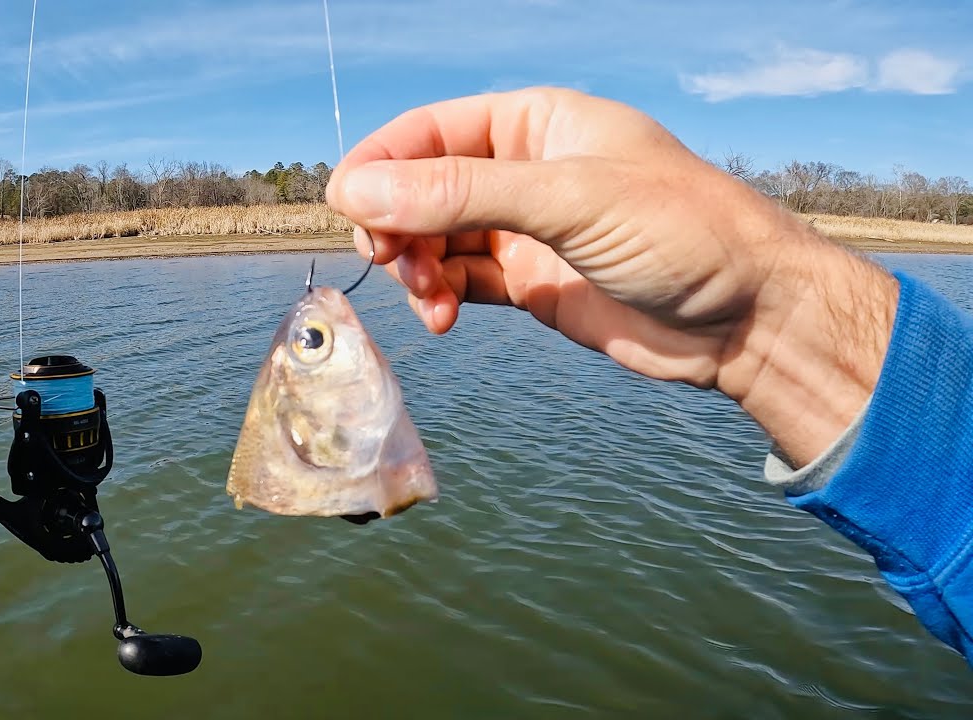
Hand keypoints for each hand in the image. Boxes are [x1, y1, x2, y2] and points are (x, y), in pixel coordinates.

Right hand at [325, 87, 896, 465]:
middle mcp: (524, 170)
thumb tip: (358, 192)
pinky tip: (445, 319)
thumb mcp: (568, 200)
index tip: (347, 207)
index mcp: (535, 122)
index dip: (380, 166)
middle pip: (421, 187)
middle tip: (391, 261)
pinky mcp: (530, 283)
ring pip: (434, 239)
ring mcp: (525, 229)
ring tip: (429, 300)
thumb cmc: (684, 234)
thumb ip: (460, 194)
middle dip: (395, 224)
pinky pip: (459, 282)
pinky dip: (439, 298)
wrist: (750, 320)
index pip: (429, 132)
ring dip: (414, 268)